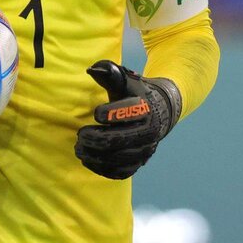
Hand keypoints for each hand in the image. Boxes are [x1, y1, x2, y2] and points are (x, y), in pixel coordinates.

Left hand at [74, 60, 181, 179]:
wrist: (162, 110)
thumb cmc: (136, 94)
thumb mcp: (126, 80)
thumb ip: (109, 73)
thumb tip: (91, 70)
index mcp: (145, 107)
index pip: (127, 112)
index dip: (108, 114)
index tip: (96, 113)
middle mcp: (149, 130)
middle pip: (118, 139)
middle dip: (95, 139)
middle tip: (80, 135)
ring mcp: (146, 149)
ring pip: (119, 158)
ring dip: (95, 155)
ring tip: (79, 148)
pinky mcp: (140, 163)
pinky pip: (122, 172)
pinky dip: (103, 169)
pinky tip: (89, 160)